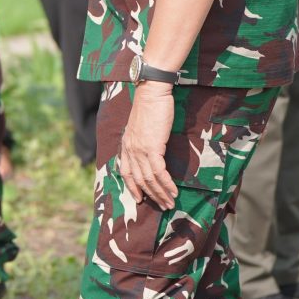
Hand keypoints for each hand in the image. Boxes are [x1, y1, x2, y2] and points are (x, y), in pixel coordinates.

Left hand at [117, 82, 176, 209]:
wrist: (151, 93)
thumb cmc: (150, 106)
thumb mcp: (141, 126)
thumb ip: (142, 139)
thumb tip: (152, 148)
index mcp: (126, 145)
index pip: (126, 172)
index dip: (132, 187)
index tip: (140, 198)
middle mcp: (130, 150)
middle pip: (139, 179)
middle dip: (151, 195)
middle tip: (163, 206)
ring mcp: (139, 150)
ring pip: (149, 179)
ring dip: (161, 193)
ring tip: (170, 203)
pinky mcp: (152, 148)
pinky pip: (159, 172)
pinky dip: (166, 184)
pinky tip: (173, 191)